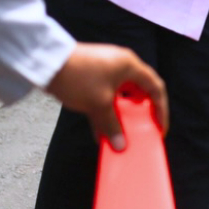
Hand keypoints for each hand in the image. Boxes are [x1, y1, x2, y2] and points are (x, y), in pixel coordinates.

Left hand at [45, 43, 169, 150]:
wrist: (47, 63)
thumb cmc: (79, 78)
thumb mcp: (99, 104)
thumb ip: (112, 125)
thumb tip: (121, 145)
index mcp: (130, 66)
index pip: (155, 87)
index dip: (161, 109)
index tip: (159, 128)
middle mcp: (121, 64)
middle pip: (139, 91)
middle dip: (139, 112)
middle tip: (140, 130)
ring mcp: (106, 68)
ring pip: (120, 95)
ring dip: (120, 114)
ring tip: (118, 132)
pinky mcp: (92, 74)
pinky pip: (106, 94)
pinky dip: (105, 110)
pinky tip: (98, 129)